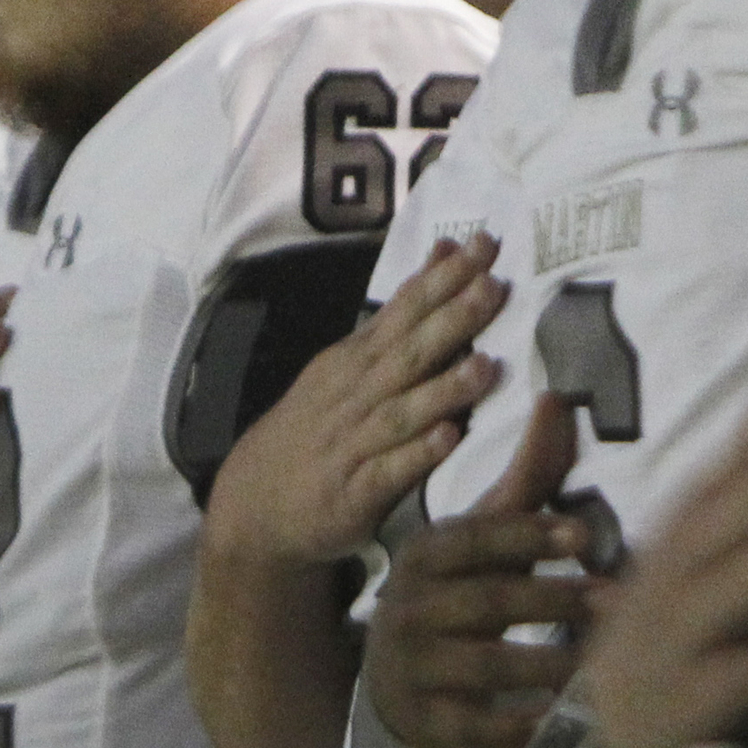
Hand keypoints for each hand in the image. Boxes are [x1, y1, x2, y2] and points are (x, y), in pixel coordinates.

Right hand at [200, 232, 507, 572]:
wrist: (255, 504)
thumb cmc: (316, 430)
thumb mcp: (347, 366)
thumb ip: (400, 317)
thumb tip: (443, 253)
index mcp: (357, 362)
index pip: (404, 310)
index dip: (443, 278)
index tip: (484, 243)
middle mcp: (355, 395)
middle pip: (408, 352)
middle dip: (451, 319)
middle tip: (492, 285)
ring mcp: (353, 445)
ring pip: (402, 411)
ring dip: (442, 389)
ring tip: (485, 367)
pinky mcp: (354, 494)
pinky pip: (388, 472)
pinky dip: (416, 455)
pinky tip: (447, 440)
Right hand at [362, 395, 591, 747]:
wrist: (394, 677)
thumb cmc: (460, 592)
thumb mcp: (485, 537)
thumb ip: (527, 477)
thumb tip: (557, 396)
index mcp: (426, 555)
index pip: (476, 539)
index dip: (529, 535)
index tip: (584, 538)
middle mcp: (410, 607)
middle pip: (487, 601)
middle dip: (554, 602)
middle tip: (617, 603)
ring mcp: (412, 666)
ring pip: (484, 664)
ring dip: (546, 664)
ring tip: (601, 666)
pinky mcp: (423, 719)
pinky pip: (473, 724)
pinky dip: (514, 724)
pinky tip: (555, 720)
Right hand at [582, 363, 747, 747]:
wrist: (607, 742)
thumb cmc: (676, 632)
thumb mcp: (701, 555)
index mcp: (684, 534)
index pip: (732, 463)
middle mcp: (672, 579)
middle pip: (726, 519)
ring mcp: (674, 642)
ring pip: (723, 594)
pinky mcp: (687, 708)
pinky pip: (731, 683)